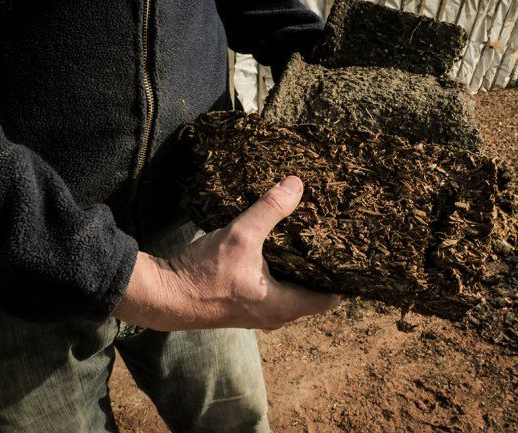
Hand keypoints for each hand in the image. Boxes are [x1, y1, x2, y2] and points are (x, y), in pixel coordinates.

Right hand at [113, 176, 339, 330]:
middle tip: (336, 238)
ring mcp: (261, 312)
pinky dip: (284, 270)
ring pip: (295, 290)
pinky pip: (277, 288)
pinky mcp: (246, 303)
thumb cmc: (203, 274)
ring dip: (303, 268)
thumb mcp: (241, 236)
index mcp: (284, 306)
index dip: (345, 276)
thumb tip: (297, 184)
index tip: (353, 253)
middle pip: (316, 292)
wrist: (163, 296)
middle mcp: (277, 315)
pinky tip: (282, 246)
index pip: (332, 297)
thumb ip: (271, 209)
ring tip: (314, 238)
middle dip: (325, 267)